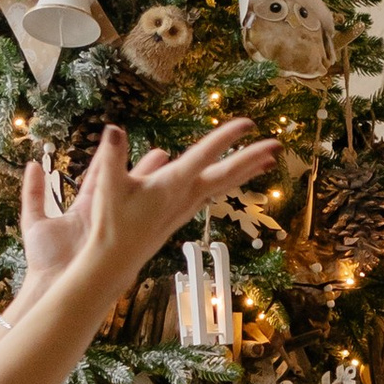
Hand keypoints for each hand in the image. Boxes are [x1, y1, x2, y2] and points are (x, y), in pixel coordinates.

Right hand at [30, 120, 280, 288]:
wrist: (115, 259)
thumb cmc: (111, 223)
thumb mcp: (106, 187)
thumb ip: (111, 156)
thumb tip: (112, 129)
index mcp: (171, 184)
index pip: (203, 155)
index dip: (225, 138)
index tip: (247, 123)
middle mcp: (185, 195)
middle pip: (226, 174)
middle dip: (251, 158)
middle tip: (277, 145)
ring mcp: (187, 205)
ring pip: (224, 185)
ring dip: (246, 171)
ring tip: (268, 160)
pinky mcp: (184, 213)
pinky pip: (214, 193)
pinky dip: (229, 182)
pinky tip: (236, 178)